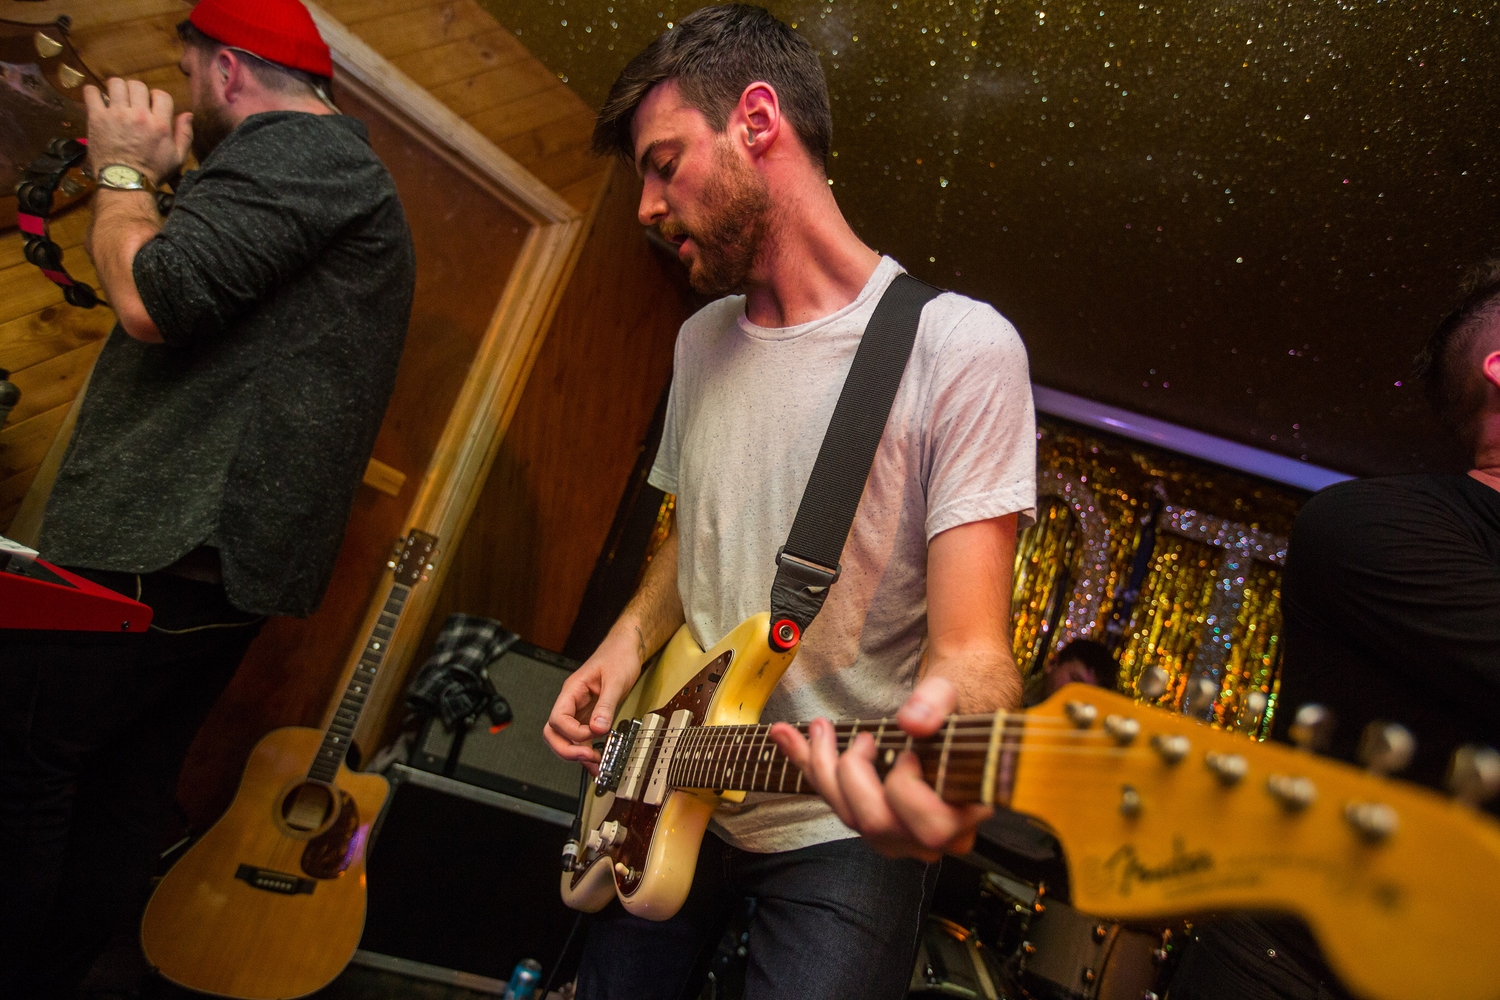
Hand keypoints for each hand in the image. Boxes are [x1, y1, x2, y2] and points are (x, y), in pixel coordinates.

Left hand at [83, 78, 192, 185]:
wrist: (125, 182)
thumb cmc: (153, 171)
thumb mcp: (177, 157)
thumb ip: (185, 134)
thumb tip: (188, 113)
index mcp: (160, 124)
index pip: (161, 94)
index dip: (156, 97)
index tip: (151, 105)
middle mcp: (139, 115)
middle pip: (137, 85)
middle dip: (135, 91)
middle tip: (131, 101)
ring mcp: (116, 114)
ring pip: (116, 84)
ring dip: (116, 88)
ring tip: (114, 98)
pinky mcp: (97, 117)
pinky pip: (91, 93)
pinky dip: (93, 93)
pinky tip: (96, 99)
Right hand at [543, 629, 642, 772]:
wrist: (627, 648)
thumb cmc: (618, 657)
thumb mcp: (615, 681)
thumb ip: (606, 706)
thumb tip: (598, 729)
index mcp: (572, 691)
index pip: (557, 718)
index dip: (572, 732)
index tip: (592, 734)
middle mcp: (572, 703)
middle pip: (553, 733)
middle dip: (567, 749)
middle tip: (587, 758)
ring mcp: (580, 711)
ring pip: (565, 738)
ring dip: (576, 754)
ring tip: (596, 764)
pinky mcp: (590, 716)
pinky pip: (582, 737)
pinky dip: (587, 750)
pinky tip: (598, 759)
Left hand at [768, 676, 991, 861]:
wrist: (954, 705)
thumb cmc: (961, 703)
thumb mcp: (952, 694)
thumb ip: (937, 704)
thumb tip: (914, 723)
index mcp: (965, 812)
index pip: (931, 826)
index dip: (907, 792)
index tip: (906, 753)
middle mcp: (931, 836)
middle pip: (876, 824)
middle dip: (853, 775)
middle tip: (862, 737)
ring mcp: (898, 833)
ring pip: (847, 816)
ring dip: (821, 767)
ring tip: (817, 726)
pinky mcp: (872, 818)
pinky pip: (835, 800)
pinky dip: (809, 765)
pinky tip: (784, 736)